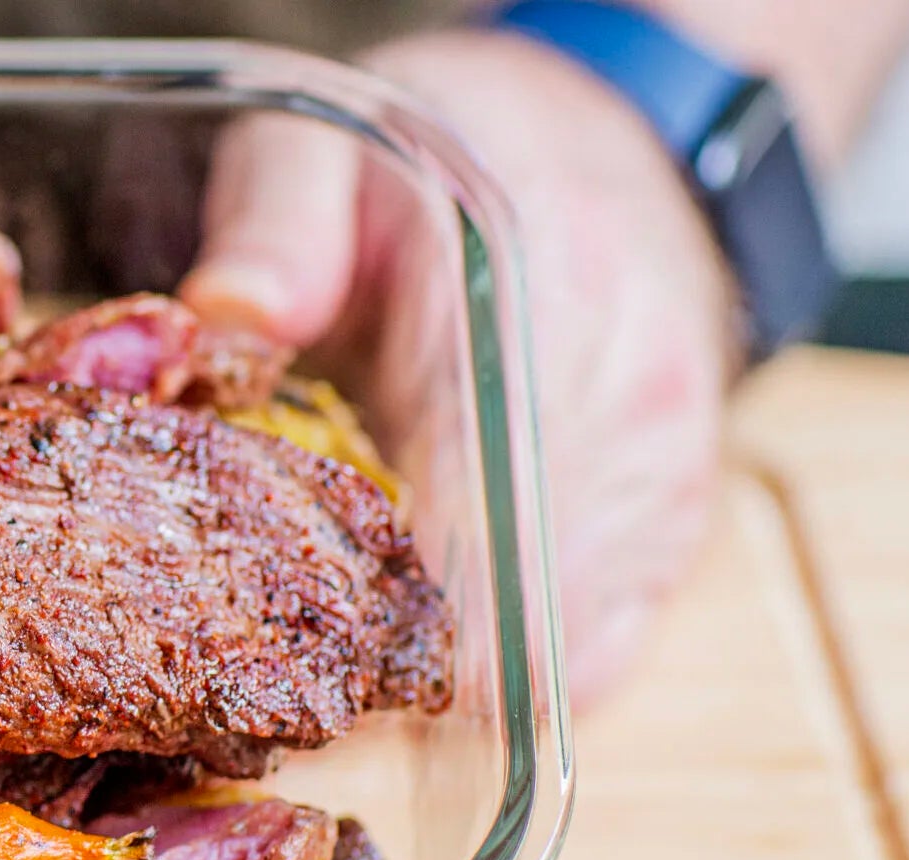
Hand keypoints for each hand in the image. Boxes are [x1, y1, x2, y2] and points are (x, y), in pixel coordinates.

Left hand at [184, 31, 740, 704]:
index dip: (368, 583)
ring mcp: (667, 467)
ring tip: (348, 652)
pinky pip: (595, 658)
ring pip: (553, 644)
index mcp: (537, 292)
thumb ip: (275, 216)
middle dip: (389, 643)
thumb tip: (231, 316)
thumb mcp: (328, 141)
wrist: (608, 135)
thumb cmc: (443, 154)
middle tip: (284, 657)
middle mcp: (628, 392)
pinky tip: (431, 640)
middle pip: (506, 590)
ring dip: (446, 670)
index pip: (462, 481)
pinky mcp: (678, 524)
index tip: (284, 628)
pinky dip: (506, 674)